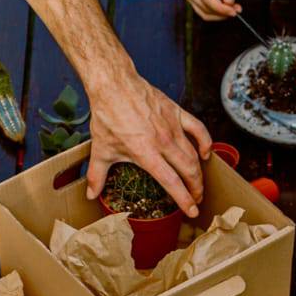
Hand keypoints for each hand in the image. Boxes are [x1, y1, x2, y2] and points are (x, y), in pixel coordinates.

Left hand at [85, 70, 210, 217]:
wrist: (114, 85)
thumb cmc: (108, 115)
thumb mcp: (101, 149)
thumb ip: (97, 175)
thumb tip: (91, 194)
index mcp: (147, 154)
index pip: (172, 182)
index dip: (184, 199)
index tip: (192, 211)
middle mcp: (164, 142)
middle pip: (188, 170)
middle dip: (196, 189)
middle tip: (196, 199)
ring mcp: (172, 127)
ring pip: (194, 154)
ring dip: (199, 171)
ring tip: (198, 183)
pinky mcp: (177, 113)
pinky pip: (198, 129)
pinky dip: (204, 142)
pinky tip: (205, 153)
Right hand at [179, 0, 241, 20]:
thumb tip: (229, 3)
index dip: (221, 8)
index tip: (235, 12)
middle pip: (205, 8)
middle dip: (222, 12)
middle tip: (237, 10)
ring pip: (204, 13)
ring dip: (220, 14)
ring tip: (234, 8)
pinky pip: (204, 13)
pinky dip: (216, 13)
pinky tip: (226, 8)